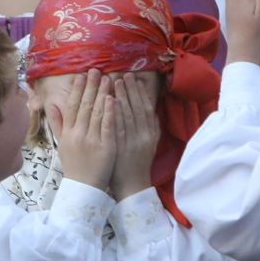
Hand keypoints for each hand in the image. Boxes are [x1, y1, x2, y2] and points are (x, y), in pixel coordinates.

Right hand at [48, 70, 115, 189]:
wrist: (84, 188)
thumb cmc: (74, 165)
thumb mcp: (62, 144)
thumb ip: (57, 124)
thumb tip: (51, 105)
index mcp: (68, 133)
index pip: (72, 107)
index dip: (77, 90)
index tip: (82, 75)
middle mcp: (78, 135)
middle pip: (85, 106)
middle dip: (91, 87)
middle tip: (97, 70)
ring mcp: (92, 141)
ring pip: (97, 113)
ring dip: (102, 94)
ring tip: (108, 79)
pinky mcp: (106, 148)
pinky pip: (108, 127)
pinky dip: (110, 112)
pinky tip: (113, 98)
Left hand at [111, 73, 160, 200]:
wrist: (132, 186)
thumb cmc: (138, 163)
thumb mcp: (150, 143)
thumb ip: (151, 126)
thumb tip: (151, 108)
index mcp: (150, 133)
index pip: (145, 108)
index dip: (140, 92)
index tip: (134, 79)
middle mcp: (142, 136)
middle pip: (136, 108)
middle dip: (129, 90)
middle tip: (122, 75)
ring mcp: (130, 142)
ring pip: (126, 115)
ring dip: (120, 97)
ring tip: (113, 82)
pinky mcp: (119, 148)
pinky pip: (116, 127)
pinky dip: (112, 113)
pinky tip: (108, 101)